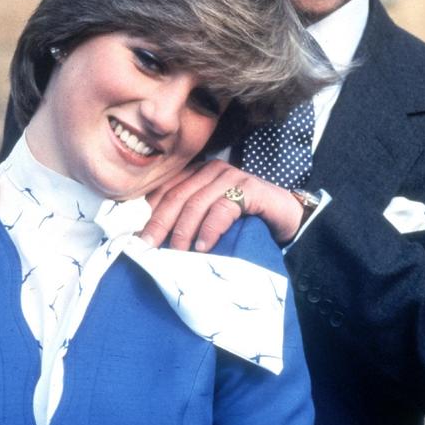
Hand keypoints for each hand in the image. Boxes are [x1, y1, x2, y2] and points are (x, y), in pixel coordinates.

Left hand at [142, 160, 303, 250]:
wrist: (286, 217)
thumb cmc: (244, 220)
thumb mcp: (209, 219)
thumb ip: (187, 221)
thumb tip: (154, 241)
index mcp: (197, 174)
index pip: (165, 190)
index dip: (149, 213)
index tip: (137, 237)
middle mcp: (211, 170)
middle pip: (176, 196)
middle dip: (160, 223)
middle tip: (148, 246)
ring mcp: (231, 176)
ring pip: (196, 203)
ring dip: (183, 231)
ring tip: (176, 253)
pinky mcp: (249, 188)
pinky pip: (222, 208)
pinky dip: (210, 230)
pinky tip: (203, 246)